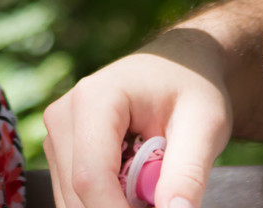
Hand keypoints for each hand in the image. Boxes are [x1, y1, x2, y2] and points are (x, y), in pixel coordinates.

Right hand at [42, 29, 234, 207]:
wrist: (177, 67)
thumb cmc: (192, 88)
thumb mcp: (205, 126)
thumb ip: (188, 174)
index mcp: (93, 100)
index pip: (91, 176)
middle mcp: (63, 116)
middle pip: (78, 193)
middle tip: (166, 203)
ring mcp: (57, 134)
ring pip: (74, 201)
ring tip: (154, 190)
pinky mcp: (60, 150)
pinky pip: (76, 196)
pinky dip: (109, 203)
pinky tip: (137, 190)